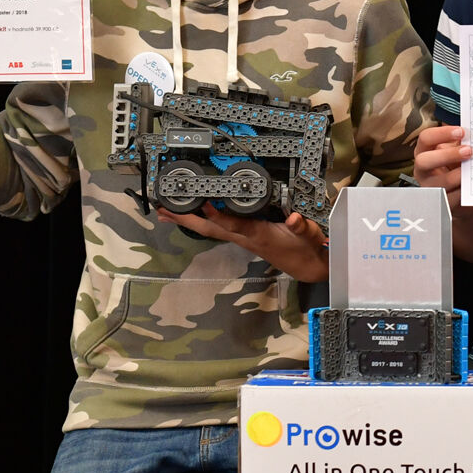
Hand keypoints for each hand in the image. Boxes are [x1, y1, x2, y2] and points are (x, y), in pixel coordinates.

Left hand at [157, 205, 329, 281]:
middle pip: (211, 229)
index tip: (202, 205)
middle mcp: (246, 238)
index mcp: (260, 235)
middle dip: (186, 220)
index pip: (235, 225)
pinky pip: (217, 229)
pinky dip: (201, 221)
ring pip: (210, 229)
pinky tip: (192, 216)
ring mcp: (243, 238)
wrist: (308, 267)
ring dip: (187, 222)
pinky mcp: (244, 237)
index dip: (218, 216)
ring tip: (165, 213)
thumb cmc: (307, 249)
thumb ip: (303, 227)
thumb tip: (295, 219)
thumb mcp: (309, 236)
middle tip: (163, 210)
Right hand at [414, 125, 470, 208]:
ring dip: (458, 175)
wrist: (464, 192)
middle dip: (447, 155)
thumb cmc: (458, 165)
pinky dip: (462, 191)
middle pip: (424, 161)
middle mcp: (422, 169)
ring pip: (439, 183)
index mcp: (425, 151)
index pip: (426, 138)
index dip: (442, 133)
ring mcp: (429, 187)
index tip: (462, 131)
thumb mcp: (457, 152)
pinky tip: (472, 185)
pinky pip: (451, 198)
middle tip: (469, 151)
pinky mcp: (440, 203)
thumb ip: (461, 144)